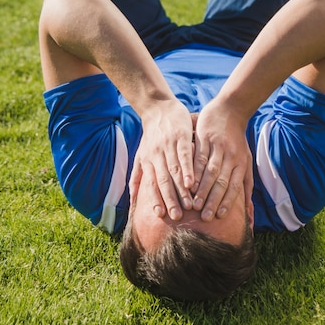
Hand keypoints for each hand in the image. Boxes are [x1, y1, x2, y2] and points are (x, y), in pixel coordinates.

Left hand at [129, 99, 193, 220]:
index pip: (151, 183)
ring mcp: (169, 146)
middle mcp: (156, 155)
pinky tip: (192, 182)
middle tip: (178, 216)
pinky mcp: (181, 137)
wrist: (158, 108)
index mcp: (147, 161)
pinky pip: (185, 155)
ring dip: (181, 189)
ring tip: (190, 205)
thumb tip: (132, 202)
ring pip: (175, 171)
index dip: (155, 199)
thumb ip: (137, 178)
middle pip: (163, 180)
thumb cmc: (150, 136)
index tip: (161, 215)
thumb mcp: (140, 156)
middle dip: (170, 199)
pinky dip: (188, 170)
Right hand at [192, 97, 252, 221]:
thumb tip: (249, 210)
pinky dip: (193, 171)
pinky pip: (198, 157)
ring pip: (209, 171)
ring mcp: (218, 146)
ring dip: (201, 188)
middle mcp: (231, 156)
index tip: (219, 216)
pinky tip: (187, 182)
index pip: (234, 186)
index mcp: (241, 162)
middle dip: (212, 200)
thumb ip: (246, 184)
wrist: (230, 110)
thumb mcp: (247, 160)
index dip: (227, 201)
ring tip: (194, 203)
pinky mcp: (205, 138)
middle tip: (204, 216)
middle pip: (221, 181)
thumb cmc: (238, 140)